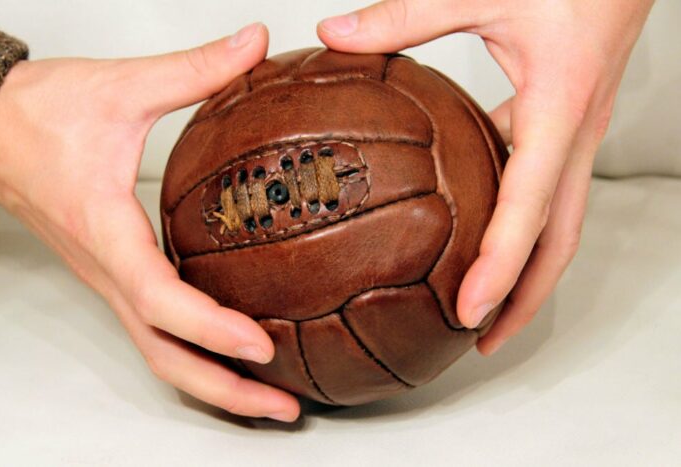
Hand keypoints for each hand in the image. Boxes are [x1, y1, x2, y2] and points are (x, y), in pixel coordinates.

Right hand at [0, 23, 298, 421]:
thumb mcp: (123, 86)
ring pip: (160, 354)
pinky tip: (233, 352)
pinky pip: (157, 332)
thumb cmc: (37, 115)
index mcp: (109, 233)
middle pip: (165, 356)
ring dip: (213, 383)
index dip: (213, 329)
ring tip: (270, 399)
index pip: (162, 299)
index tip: (264, 346)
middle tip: (283, 408)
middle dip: (225, 391)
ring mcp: (111, 281)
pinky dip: (196, 355)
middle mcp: (110, 272)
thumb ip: (196, 68)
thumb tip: (254, 43)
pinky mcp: (116, 276)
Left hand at [318, 0, 652, 354]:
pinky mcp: (568, 124)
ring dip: (530, 271)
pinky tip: (484, 227)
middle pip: (558, 243)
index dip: (500, 267)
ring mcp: (577, 134)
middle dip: (525, 299)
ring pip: (560, 224)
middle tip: (482, 338)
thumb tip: (337, 35)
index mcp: (558, 110)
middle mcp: (574, 135)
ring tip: (488, 304)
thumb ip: (407, 15)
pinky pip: (547, 190)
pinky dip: (521, 223)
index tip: (468, 311)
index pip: (529, 209)